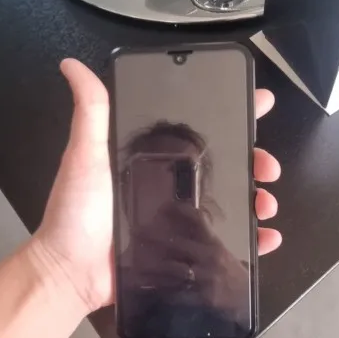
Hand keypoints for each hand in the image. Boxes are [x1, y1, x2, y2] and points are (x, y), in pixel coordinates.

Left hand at [34, 59, 280, 313]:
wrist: (71, 272)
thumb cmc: (75, 214)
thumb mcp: (84, 155)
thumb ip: (90, 112)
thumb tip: (72, 65)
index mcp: (151, 158)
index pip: (198, 130)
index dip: (232, 114)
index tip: (259, 104)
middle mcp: (168, 185)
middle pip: (225, 164)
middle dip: (255, 160)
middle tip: (267, 165)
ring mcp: (179, 219)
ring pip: (232, 201)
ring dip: (258, 198)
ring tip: (266, 201)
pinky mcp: (183, 251)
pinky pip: (226, 243)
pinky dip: (253, 240)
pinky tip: (267, 236)